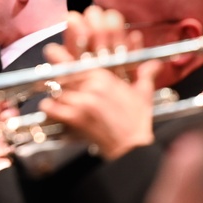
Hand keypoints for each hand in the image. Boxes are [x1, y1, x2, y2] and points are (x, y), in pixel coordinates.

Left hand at [40, 9, 160, 159]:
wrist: (132, 147)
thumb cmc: (136, 121)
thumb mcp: (143, 93)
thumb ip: (146, 74)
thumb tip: (155, 64)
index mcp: (103, 76)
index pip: (72, 61)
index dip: (58, 56)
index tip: (52, 55)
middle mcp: (91, 86)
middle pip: (59, 74)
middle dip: (51, 77)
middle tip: (47, 80)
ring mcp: (82, 101)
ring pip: (53, 91)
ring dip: (53, 95)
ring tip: (56, 99)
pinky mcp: (75, 118)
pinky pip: (50, 108)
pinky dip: (48, 109)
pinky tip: (52, 111)